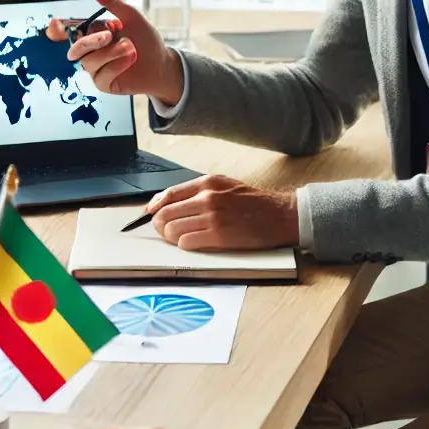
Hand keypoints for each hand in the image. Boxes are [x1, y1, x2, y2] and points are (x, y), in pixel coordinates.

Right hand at [47, 0, 182, 101]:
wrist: (162, 62)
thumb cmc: (146, 39)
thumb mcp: (131, 17)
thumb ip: (113, 4)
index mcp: (94, 35)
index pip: (73, 32)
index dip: (59, 29)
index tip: (55, 24)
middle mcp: (91, 52)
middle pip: (77, 48)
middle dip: (91, 41)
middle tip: (109, 35)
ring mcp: (96, 69)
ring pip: (90, 61)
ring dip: (112, 53)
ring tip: (132, 48)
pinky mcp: (103, 84)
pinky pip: (101, 75)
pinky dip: (116, 65)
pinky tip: (131, 59)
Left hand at [147, 174, 298, 250]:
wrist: (279, 215)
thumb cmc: (253, 202)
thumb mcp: (224, 185)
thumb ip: (198, 191)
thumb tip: (169, 202)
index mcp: (207, 183)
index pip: (168, 194)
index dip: (154, 207)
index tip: (149, 215)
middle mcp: (207, 198)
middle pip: (165, 214)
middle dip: (161, 225)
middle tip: (166, 230)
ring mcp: (212, 217)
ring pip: (172, 231)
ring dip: (172, 238)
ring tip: (182, 237)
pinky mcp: (218, 236)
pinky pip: (186, 243)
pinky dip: (186, 245)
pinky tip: (195, 242)